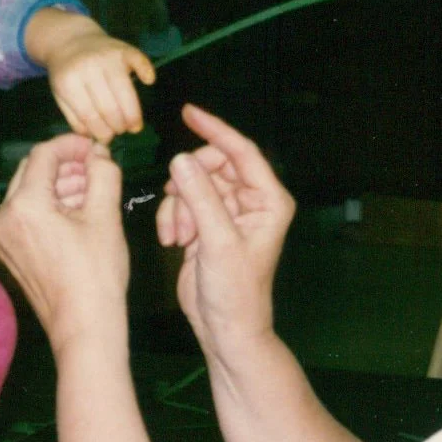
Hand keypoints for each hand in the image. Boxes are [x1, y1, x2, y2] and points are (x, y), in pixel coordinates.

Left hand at [0, 133, 130, 355]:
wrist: (83, 327)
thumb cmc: (96, 274)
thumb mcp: (106, 217)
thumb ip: (103, 174)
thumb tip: (100, 153)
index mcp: (24, 205)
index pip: (43, 154)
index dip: (71, 144)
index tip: (96, 147)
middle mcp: (4, 218)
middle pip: (32, 172)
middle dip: (65, 165)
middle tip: (96, 168)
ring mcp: (3, 237)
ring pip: (29, 194)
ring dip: (59, 186)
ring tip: (92, 191)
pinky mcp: (10, 252)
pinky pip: (26, 216)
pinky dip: (50, 207)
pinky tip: (77, 214)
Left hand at [25, 9, 155, 142]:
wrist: (69, 39)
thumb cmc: (66, 73)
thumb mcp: (61, 95)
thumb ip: (75, 118)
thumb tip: (96, 137)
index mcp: (69, 82)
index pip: (90, 115)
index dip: (102, 132)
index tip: (108, 138)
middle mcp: (89, 68)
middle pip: (110, 106)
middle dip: (118, 126)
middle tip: (122, 131)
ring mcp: (107, 57)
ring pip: (126, 91)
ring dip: (133, 114)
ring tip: (134, 125)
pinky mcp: (124, 48)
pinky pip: (140, 61)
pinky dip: (146, 72)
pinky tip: (148, 82)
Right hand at [155, 105, 294, 360]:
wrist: (225, 329)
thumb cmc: (236, 292)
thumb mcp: (217, 242)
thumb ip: (199, 198)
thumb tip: (180, 160)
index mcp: (268, 199)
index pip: (241, 151)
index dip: (215, 130)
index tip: (188, 112)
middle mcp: (250, 201)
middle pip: (212, 166)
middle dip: (188, 184)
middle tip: (176, 204)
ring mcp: (227, 212)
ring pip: (192, 184)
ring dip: (177, 206)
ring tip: (178, 236)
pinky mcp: (206, 224)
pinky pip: (182, 203)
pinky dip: (172, 218)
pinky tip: (172, 242)